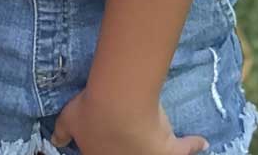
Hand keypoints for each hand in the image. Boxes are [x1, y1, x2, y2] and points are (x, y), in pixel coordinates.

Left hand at [50, 89, 207, 154]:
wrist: (115, 107)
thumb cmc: (90, 112)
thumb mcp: (69, 120)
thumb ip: (62, 131)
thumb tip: (55, 140)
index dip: (108, 149)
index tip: (114, 143)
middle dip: (132, 150)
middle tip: (137, 144)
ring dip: (157, 149)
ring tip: (159, 143)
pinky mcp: (167, 149)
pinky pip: (183, 149)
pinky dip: (193, 145)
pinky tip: (201, 142)